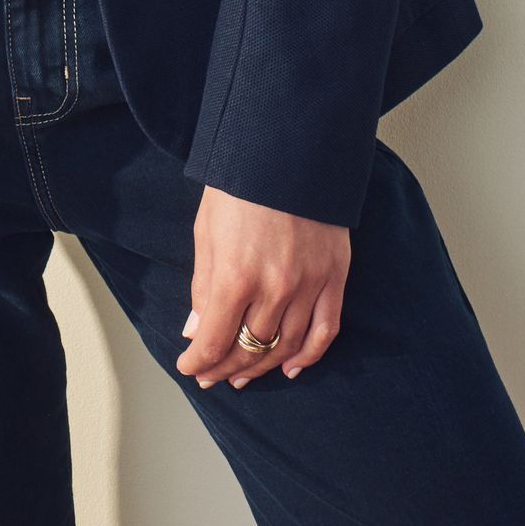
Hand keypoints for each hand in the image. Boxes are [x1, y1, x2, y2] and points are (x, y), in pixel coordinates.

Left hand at [175, 185, 350, 388]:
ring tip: (243, 375)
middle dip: (226, 368)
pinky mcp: (335, 276)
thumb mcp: (207, 233)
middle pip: (250, 349)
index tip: (189, 367)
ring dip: (262, 367)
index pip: (215, 341)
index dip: (199, 361)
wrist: (288, 149)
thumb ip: (203, 287)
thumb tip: (196, 332)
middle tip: (213, 376)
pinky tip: (290, 367)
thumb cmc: (238, 186)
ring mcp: (309, 284)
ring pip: (286, 346)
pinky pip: (325, 330)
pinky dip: (308, 356)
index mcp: (236, 276)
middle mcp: (275, 287)